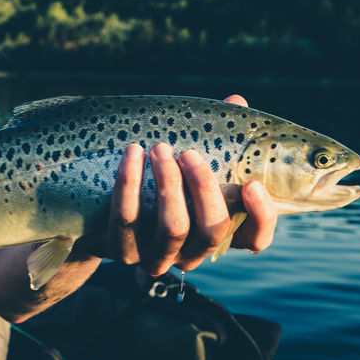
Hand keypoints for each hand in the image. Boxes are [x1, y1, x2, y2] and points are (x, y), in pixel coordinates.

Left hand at [106, 95, 276, 275]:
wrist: (98, 214)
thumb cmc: (155, 181)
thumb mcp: (187, 165)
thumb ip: (216, 138)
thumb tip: (236, 101)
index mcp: (216, 235)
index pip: (255, 241)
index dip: (261, 217)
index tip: (252, 184)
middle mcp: (192, 254)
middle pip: (211, 230)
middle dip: (204, 187)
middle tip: (188, 152)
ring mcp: (157, 258)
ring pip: (173, 227)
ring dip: (168, 183)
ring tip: (159, 148)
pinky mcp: (122, 252)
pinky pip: (126, 219)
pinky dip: (130, 184)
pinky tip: (132, 154)